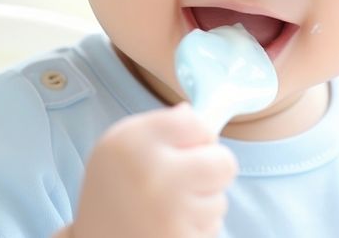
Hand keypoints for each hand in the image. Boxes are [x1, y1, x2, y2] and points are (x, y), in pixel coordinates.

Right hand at [64, 102, 237, 237]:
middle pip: (224, 162)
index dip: (198, 135)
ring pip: (220, 201)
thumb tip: (194, 112)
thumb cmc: (113, 189)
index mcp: (133, 141)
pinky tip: (169, 227)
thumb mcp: (121, 144)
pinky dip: (197, 228)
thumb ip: (160, 125)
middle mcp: (152, 173)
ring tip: (168, 208)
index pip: (198, 123)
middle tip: (187, 179)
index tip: (183, 148)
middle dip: (214, 170)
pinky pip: (213, 228)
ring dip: (202, 204)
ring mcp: (169, 213)